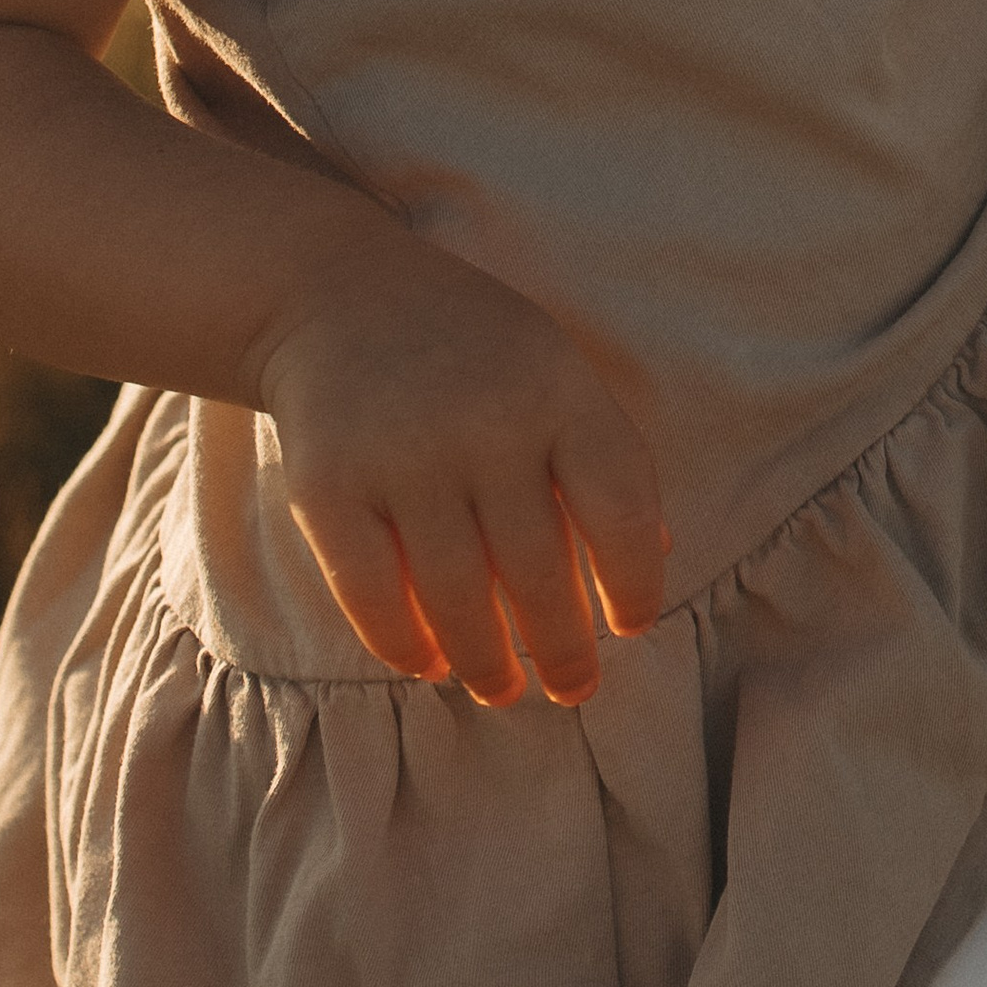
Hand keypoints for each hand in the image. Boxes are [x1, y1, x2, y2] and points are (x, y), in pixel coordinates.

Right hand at [249, 238, 666, 705]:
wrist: (335, 296)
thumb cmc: (470, 347)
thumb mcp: (553, 369)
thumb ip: (600, 453)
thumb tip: (657, 554)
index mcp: (560, 390)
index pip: (620, 508)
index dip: (636, 582)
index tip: (634, 629)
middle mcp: (488, 423)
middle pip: (540, 571)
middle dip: (563, 648)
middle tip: (574, 690)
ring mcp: (405, 456)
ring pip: (458, 598)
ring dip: (486, 662)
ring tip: (503, 690)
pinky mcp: (329, 486)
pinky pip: (373, 594)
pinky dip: (404, 643)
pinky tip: (428, 665)